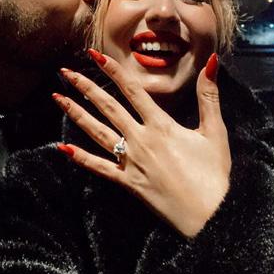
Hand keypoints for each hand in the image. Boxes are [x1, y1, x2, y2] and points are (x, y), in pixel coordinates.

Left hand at [53, 51, 230, 237]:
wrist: (210, 218)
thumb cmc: (213, 174)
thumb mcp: (215, 132)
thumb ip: (209, 96)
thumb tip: (212, 62)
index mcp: (161, 125)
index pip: (131, 90)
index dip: (112, 70)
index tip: (94, 55)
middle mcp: (140, 139)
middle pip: (107, 107)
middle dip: (85, 86)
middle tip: (65, 72)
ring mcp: (130, 162)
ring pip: (97, 132)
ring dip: (76, 114)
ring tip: (58, 99)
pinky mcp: (127, 182)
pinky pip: (99, 168)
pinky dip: (80, 158)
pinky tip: (62, 148)